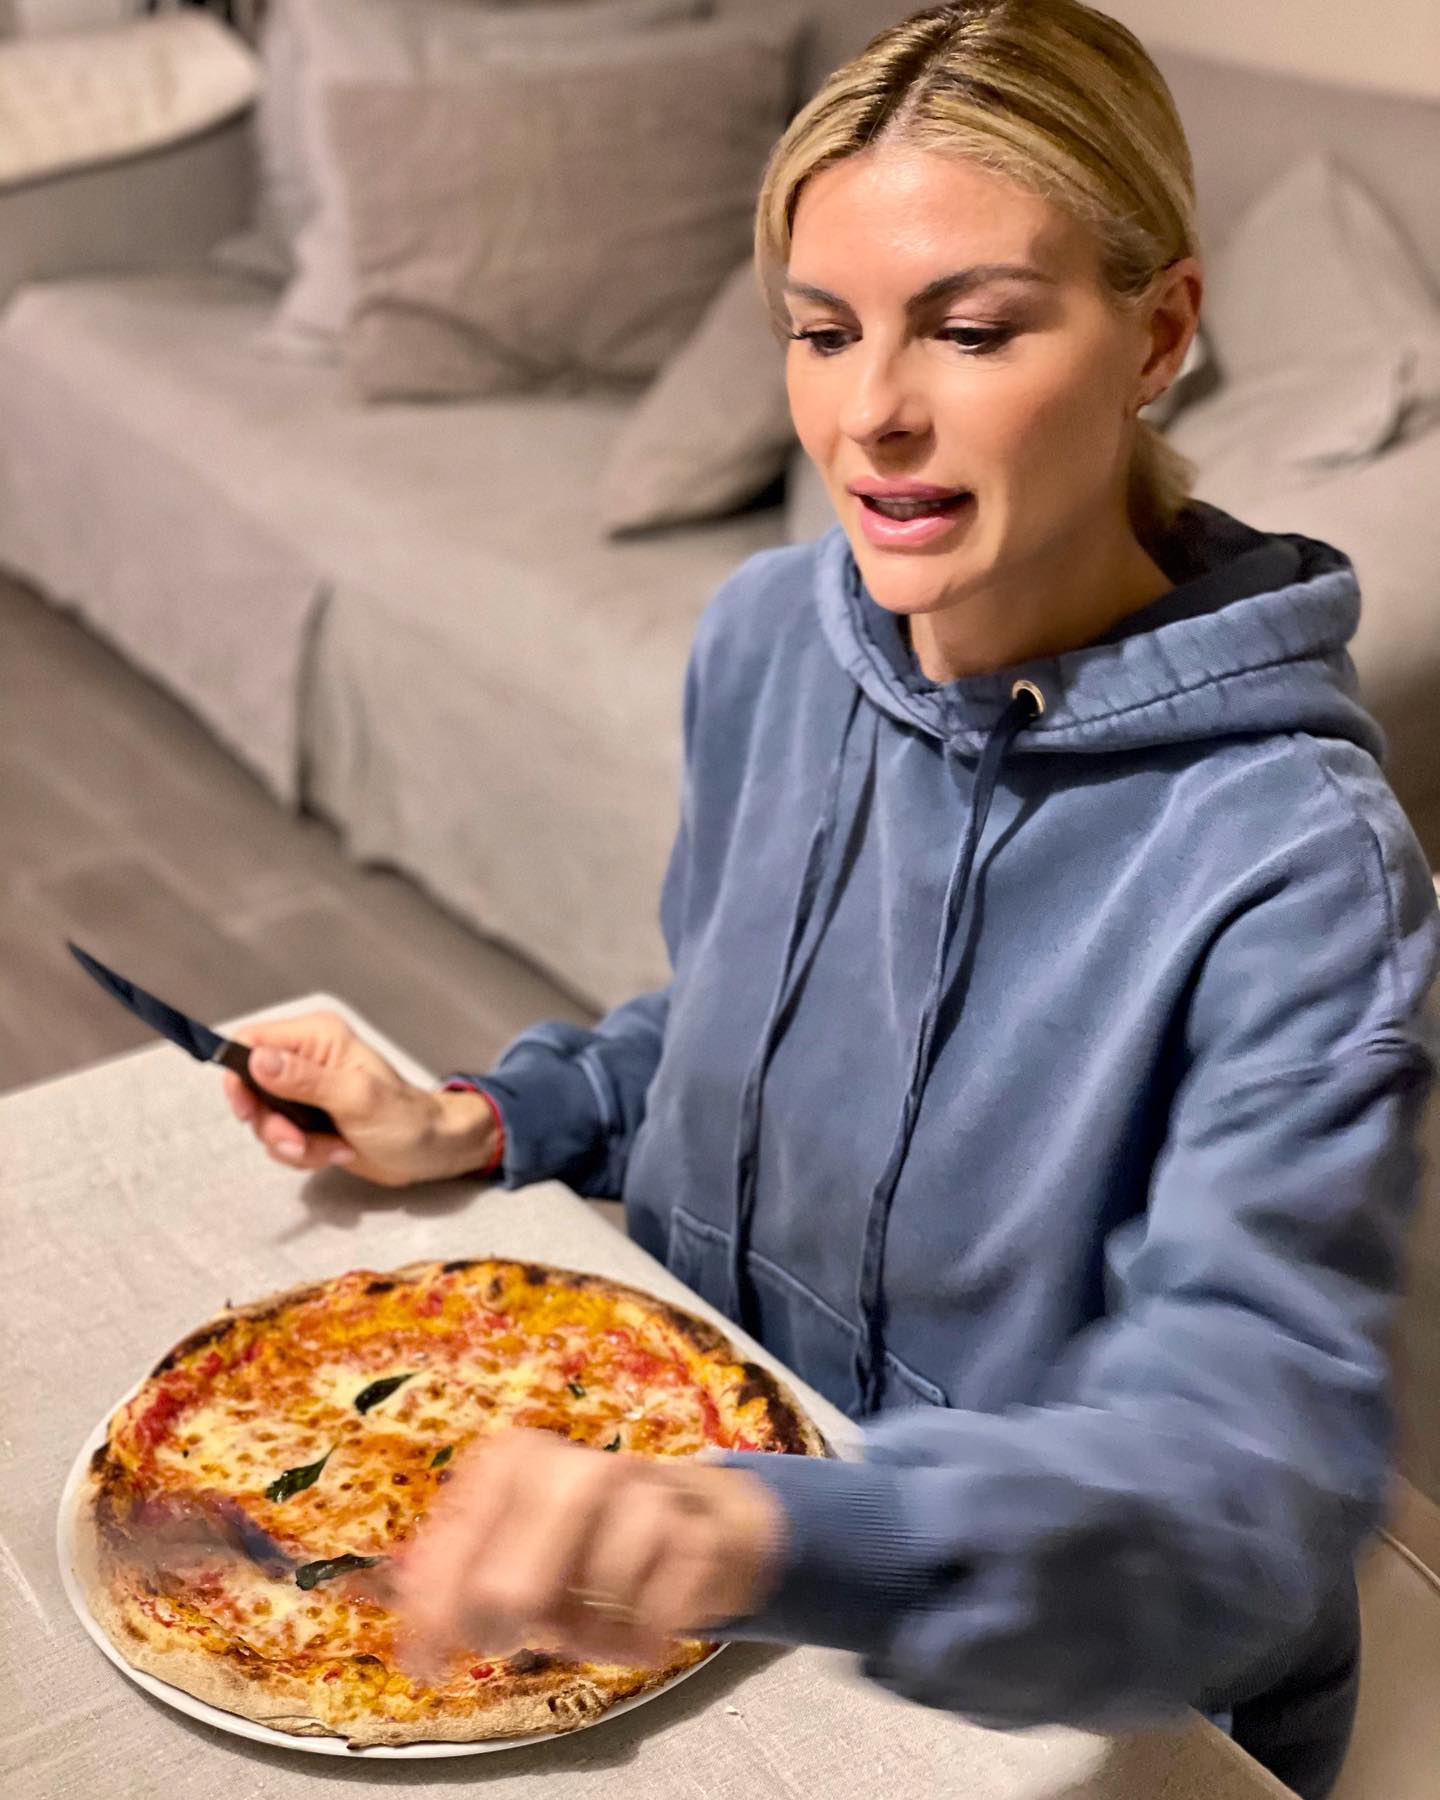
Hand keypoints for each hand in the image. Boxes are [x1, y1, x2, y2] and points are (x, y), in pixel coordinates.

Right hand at [221, 1009, 498, 1186]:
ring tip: (334, 1148)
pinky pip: (281, 1140)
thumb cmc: (405, 1119)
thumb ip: (305, 1080)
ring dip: (294, 1145)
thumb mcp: (355, 1098)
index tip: (249, 1112)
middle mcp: (306, 1059)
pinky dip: (305, 1154)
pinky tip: (338, 1152)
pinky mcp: (309, 1121)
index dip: (239, 1077)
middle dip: (272, 1124)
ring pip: (265, 1121)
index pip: (249, 1041)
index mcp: (316, 1037)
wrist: (431, 1151)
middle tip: (298, 1141)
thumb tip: (257, 1060)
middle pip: (250, 1088)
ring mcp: (305, 1092)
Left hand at [381, 1428, 787, 1674]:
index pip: (450, 1550)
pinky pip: (654, 1610)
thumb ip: (452, 1567)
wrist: (695, 1515)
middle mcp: (570, 1465)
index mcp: (512, 1460)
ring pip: (590, 1596)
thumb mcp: (514, 1537)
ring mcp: (637, 1489)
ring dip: (589, 1633)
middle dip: (504, 1629)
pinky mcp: (690, 1529)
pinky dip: (644, 1636)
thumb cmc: (585, 1537)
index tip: (422, 1663)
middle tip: (508, 1638)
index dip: (430, 1617)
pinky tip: (642, 1628)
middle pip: (509, 1586)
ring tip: (592, 1626)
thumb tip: (374, 1604)